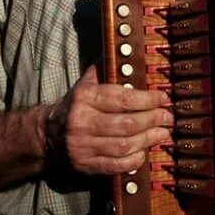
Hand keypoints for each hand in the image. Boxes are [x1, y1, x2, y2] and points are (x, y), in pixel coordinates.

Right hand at [44, 66, 171, 175]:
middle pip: (127, 124)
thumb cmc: (75, 106)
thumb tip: (120, 49)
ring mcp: (83, 146)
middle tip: (167, 117)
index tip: (163, 98)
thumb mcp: (85, 84)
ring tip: (162, 133)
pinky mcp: (85, 165)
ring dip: (149, 140)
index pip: (123, 99)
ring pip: (124, 146)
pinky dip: (134, 160)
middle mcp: (82, 122)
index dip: (148, 100)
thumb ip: (103, 69)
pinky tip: (144, 151)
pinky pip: (117, 165)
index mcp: (84, 98)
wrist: (47, 135)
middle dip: (153, 120)